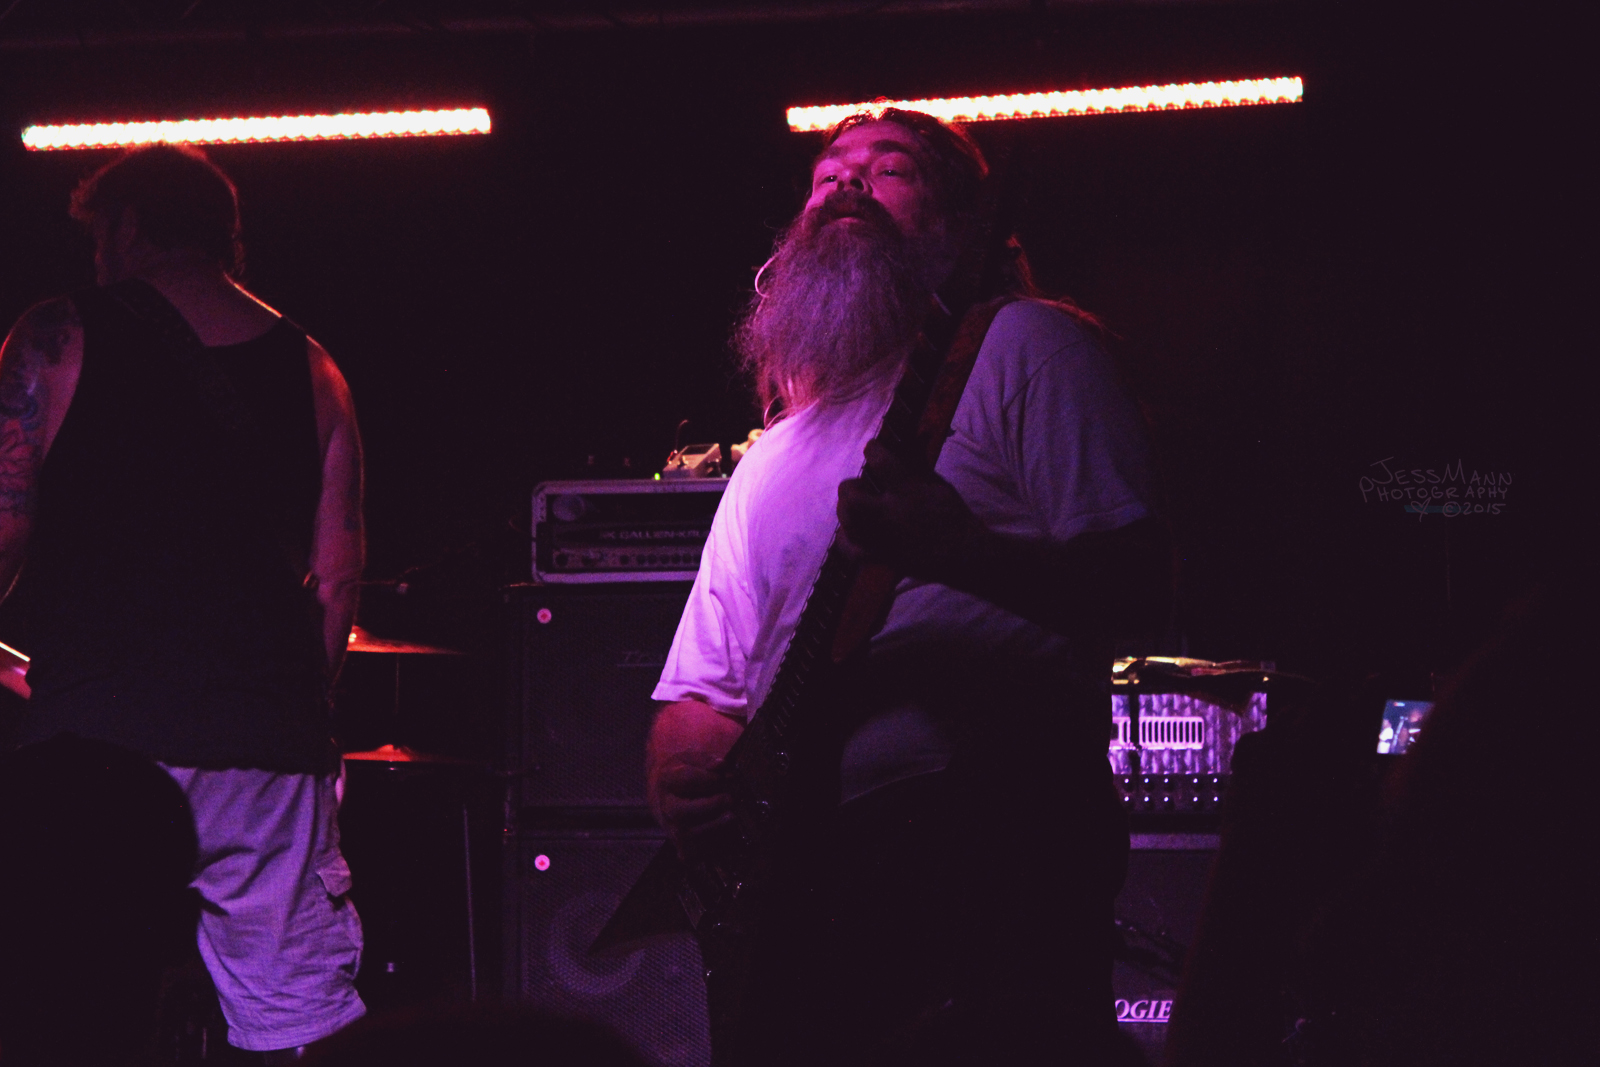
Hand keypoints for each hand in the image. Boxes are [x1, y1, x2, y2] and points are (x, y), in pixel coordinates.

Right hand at [650, 752, 737, 861]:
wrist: (667, 795)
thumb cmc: (683, 775)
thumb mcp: (690, 759)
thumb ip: (706, 761)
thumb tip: (721, 766)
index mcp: (667, 780)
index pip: (686, 779)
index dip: (709, 778)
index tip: (726, 776)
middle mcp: (666, 806)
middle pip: (682, 812)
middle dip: (709, 806)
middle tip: (729, 799)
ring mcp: (672, 827)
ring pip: (687, 834)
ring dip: (713, 827)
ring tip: (731, 816)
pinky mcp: (681, 846)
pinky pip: (694, 853)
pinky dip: (711, 848)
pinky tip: (724, 836)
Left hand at [836, 440, 987, 580]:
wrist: (963, 554)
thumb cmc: (954, 516)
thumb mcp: (939, 485)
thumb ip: (917, 467)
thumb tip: (903, 447)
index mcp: (908, 491)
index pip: (880, 461)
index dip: (872, 450)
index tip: (872, 448)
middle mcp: (890, 514)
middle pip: (852, 497)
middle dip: (851, 487)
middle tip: (860, 487)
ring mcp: (882, 538)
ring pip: (847, 522)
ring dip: (846, 510)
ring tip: (857, 507)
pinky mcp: (880, 556)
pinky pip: (851, 550)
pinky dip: (846, 539)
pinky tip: (853, 532)